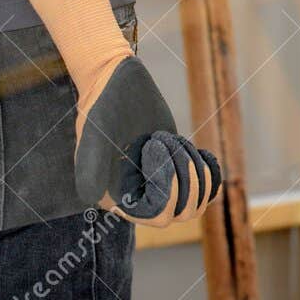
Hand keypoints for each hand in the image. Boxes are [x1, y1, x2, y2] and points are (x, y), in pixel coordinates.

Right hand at [73, 54, 221, 226]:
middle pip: (183, 213)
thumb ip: (90, 166)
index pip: (159, 216)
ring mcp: (160, 187)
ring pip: (196, 203)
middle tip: (164, 139)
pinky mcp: (176, 171)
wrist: (116, 83)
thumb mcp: (95, 134)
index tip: (153, 146)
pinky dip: (209, 173)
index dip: (168, 187)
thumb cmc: (103, 106)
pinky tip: (199, 152)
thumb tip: (91, 198)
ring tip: (173, 140)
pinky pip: (206, 190)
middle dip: (184, 175)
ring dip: (194, 170)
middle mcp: (139, 200)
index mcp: (118, 200)